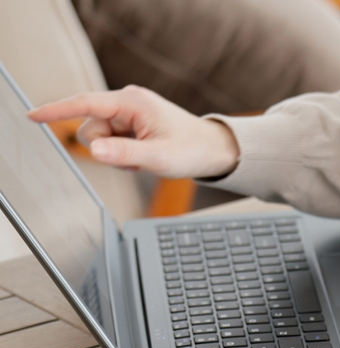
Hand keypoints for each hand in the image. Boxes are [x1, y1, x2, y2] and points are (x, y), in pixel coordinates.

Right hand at [27, 85, 238, 177]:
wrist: (213, 150)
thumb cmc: (192, 150)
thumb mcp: (158, 157)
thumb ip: (124, 154)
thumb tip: (94, 150)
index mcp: (132, 103)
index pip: (85, 104)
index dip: (57, 111)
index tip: (33, 116)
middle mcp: (127, 103)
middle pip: (90, 128)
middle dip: (107, 149)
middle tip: (136, 160)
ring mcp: (129, 113)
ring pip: (100, 139)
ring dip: (116, 154)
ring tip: (144, 157)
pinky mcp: (131, 123)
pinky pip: (111, 142)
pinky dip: (123, 154)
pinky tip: (144, 155)